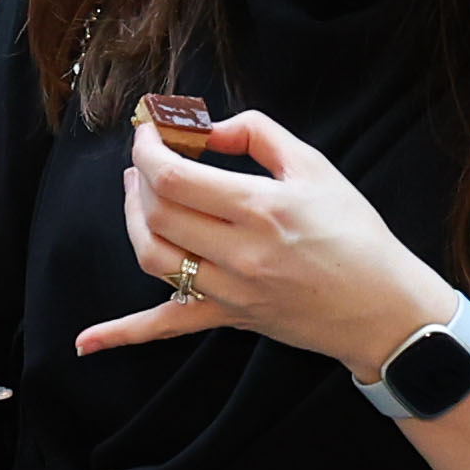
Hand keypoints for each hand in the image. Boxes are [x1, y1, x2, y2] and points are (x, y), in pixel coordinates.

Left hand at [80, 107, 443, 365]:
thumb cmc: (355, 232)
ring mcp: (229, 292)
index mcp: (261, 209)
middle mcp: (239, 254)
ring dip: (133, 221)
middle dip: (140, 177)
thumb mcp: (315, 167)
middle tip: (147, 157)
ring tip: (138, 194)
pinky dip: (123, 333)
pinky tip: (85, 341)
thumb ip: (258, 133)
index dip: (148, 149)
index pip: (174, 177)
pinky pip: (166, 326)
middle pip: (158, 212)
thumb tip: (206, 128)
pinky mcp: (227, 318)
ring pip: (152, 257)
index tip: (147, 131)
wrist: (384, 307)